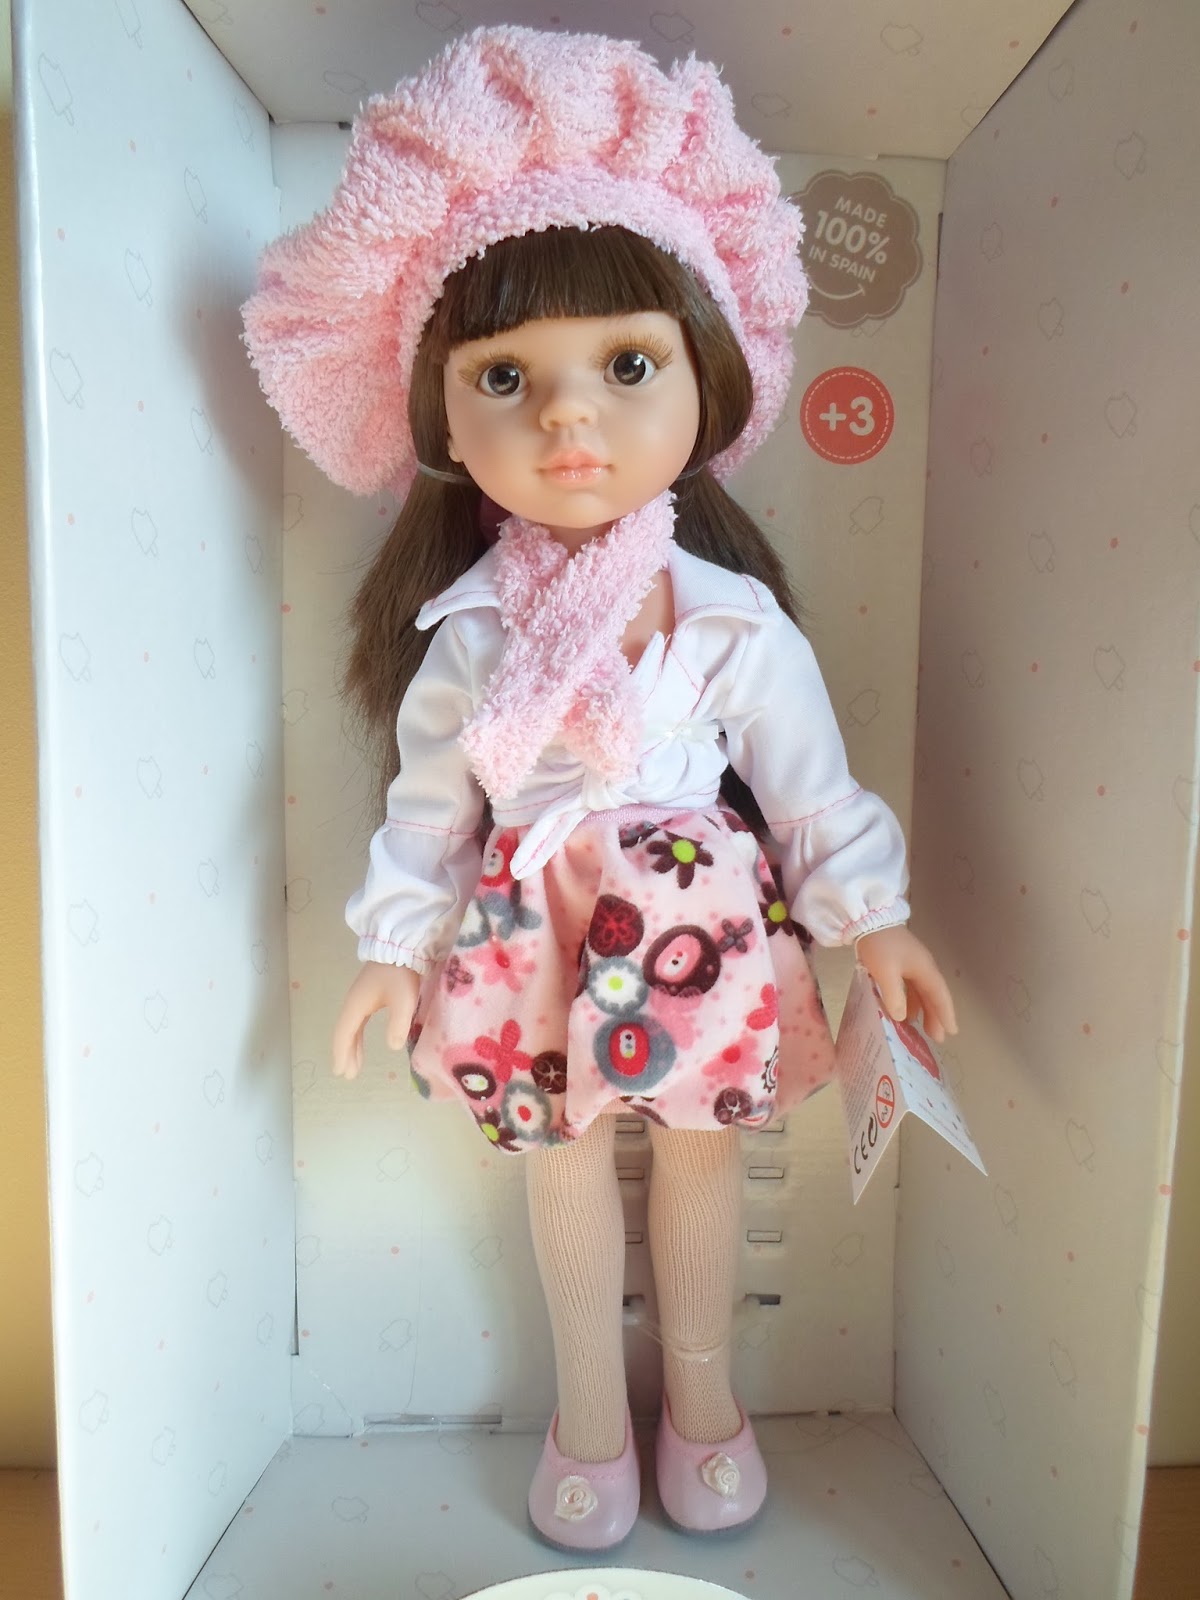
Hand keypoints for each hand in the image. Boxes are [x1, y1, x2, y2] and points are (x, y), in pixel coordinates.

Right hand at [332, 961, 421, 1080]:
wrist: (401, 945)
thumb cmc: (400, 973)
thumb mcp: (403, 1000)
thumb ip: (398, 1024)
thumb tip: (391, 1046)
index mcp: (356, 1005)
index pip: (345, 1034)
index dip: (342, 1054)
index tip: (340, 1073)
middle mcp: (354, 1003)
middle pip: (345, 1033)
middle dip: (346, 1054)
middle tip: (347, 1075)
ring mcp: (361, 999)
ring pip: (351, 1027)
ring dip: (352, 1046)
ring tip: (354, 1066)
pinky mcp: (370, 995)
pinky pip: (359, 1021)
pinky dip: (358, 1036)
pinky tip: (362, 1042)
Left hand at [855, 926, 957, 1043]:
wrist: (868, 918)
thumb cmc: (880, 945)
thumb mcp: (886, 972)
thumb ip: (895, 996)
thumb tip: (902, 1017)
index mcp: (925, 969)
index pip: (940, 996)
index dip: (946, 1014)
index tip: (952, 1032)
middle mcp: (923, 967)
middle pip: (933, 994)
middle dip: (936, 1016)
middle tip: (937, 1037)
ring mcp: (912, 963)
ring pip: (922, 991)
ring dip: (923, 1009)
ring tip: (920, 1028)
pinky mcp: (900, 961)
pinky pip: (910, 986)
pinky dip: (910, 1000)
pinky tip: (903, 1009)